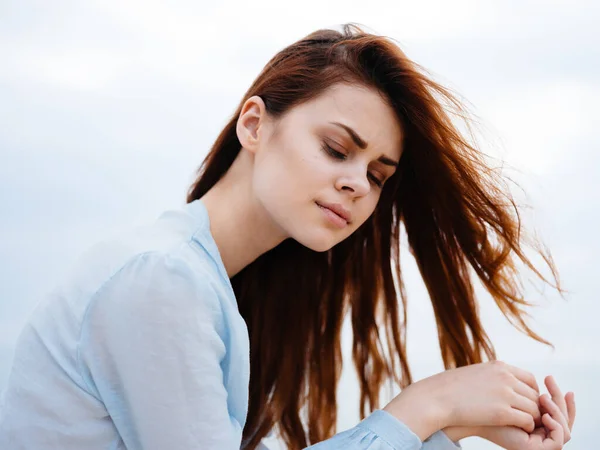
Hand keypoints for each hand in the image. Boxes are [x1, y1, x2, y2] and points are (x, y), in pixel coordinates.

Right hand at [445, 376, 575, 448]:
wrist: (436, 398)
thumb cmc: (452, 389)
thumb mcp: (475, 374)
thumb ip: (491, 377)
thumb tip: (501, 386)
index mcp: (499, 366)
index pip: (530, 379)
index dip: (531, 393)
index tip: (524, 403)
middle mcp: (505, 377)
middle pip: (534, 394)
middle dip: (533, 407)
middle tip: (526, 417)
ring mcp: (504, 393)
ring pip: (533, 408)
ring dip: (531, 418)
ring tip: (522, 424)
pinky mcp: (502, 412)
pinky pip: (527, 420)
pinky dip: (526, 425)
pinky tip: (518, 428)